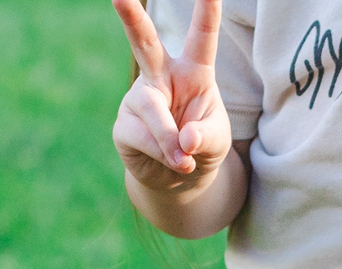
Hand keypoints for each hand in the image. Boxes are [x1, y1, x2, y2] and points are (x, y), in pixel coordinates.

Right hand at [112, 0, 231, 193]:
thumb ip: (206, 137)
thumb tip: (184, 140)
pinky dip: (161, 154)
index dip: (206, 15)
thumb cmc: (202, 147)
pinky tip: (170, 162)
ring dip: (168, 137)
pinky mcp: (124, 125)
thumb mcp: (217, 142)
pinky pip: (141, 136)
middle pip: (145, 42)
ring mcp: (139, 98)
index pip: (202, 40)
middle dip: (132, 18)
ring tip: (183, 161)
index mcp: (193, 72)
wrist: (179, 179)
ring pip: (150, 107)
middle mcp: (162, 76)